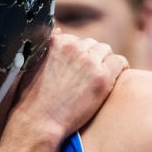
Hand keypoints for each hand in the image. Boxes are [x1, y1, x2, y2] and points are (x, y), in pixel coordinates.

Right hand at [11, 32, 126, 141]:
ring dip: (104, 62)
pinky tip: (114, 79)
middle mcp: (73, 47)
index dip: (78, 55)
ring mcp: (88, 61)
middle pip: (92, 44)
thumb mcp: (32, 65)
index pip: (76, 40)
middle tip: (89, 76)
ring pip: (106, 51)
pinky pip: (119, 63)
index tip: (78, 68)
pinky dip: (119, 69)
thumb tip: (58, 30)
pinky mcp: (102, 77)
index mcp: (56, 42)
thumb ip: (48, 47)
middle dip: (91, 57)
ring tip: (101, 79)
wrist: (38, 122)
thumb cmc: (32, 100)